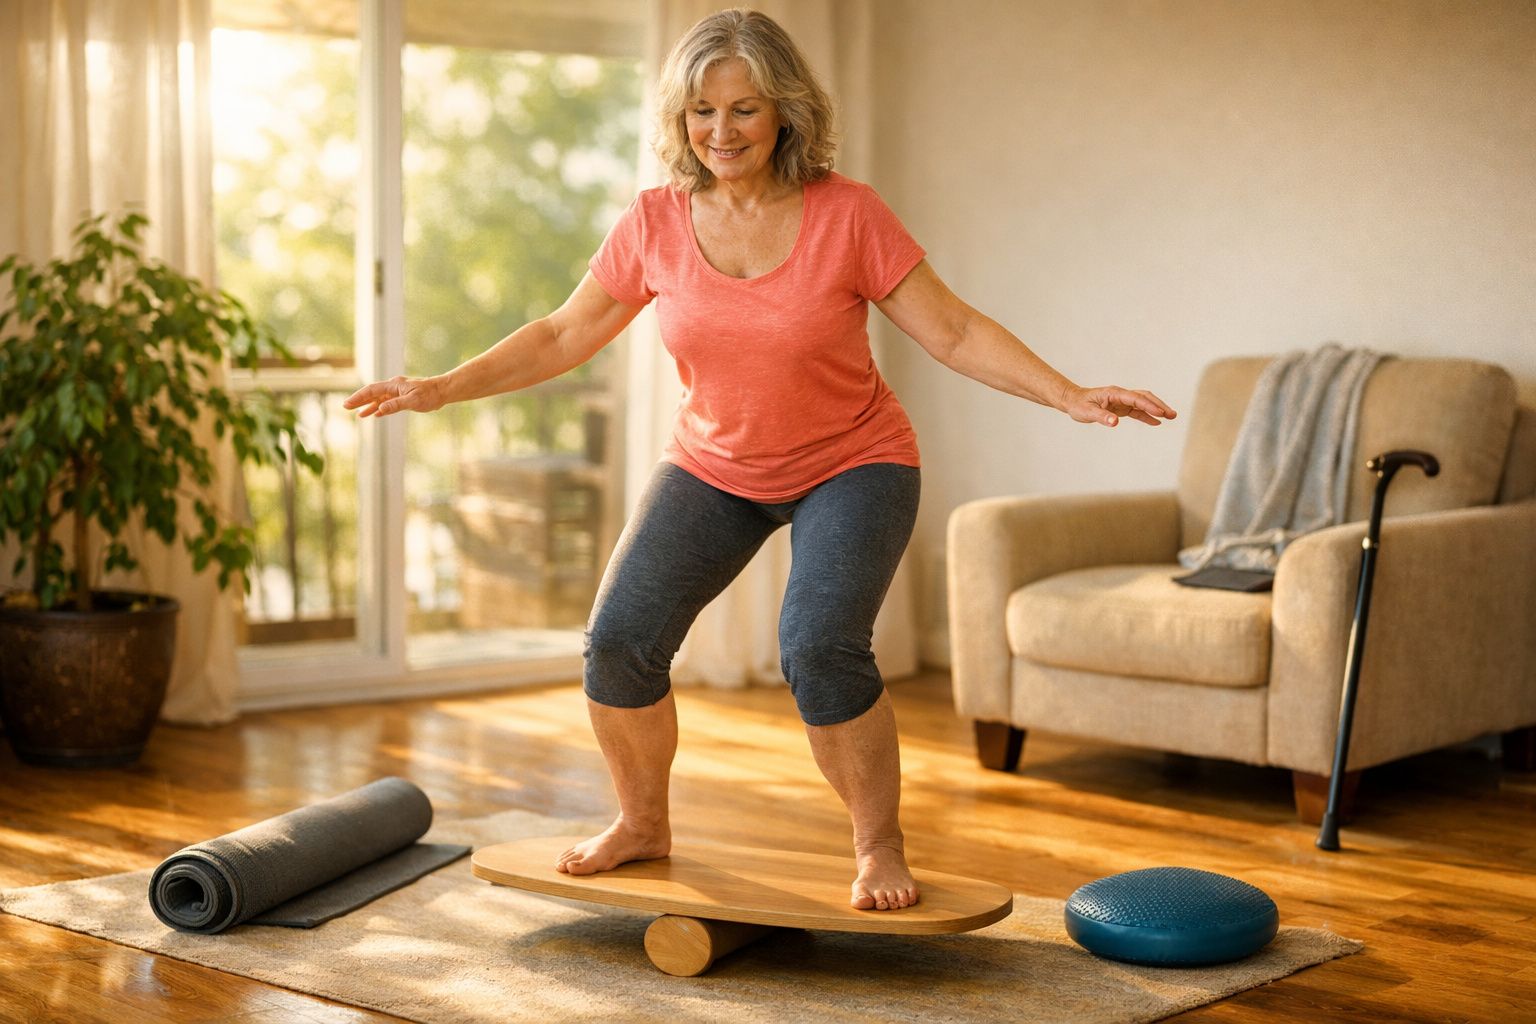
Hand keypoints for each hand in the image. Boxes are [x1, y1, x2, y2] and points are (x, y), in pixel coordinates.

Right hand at [342, 375, 446, 417]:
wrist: (442, 391)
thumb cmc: (430, 395)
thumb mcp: (413, 401)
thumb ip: (395, 405)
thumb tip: (379, 409)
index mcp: (393, 385)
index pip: (371, 390)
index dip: (359, 397)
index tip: (348, 404)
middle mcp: (393, 387)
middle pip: (372, 393)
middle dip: (359, 400)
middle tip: (346, 407)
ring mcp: (398, 392)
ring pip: (379, 398)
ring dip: (369, 405)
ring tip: (359, 414)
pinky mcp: (403, 397)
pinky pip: (388, 402)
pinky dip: (380, 408)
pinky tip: (376, 414)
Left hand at [1061, 385, 1176, 426]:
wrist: (1073, 400)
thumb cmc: (1079, 405)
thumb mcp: (1087, 412)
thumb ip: (1102, 417)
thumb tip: (1115, 422)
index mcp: (1114, 393)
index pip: (1135, 398)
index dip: (1149, 405)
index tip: (1160, 413)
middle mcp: (1121, 395)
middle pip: (1144, 397)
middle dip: (1159, 405)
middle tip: (1172, 415)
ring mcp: (1122, 401)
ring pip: (1143, 403)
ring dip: (1156, 409)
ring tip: (1171, 417)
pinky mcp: (1121, 407)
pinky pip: (1137, 411)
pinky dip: (1146, 416)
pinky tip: (1156, 423)